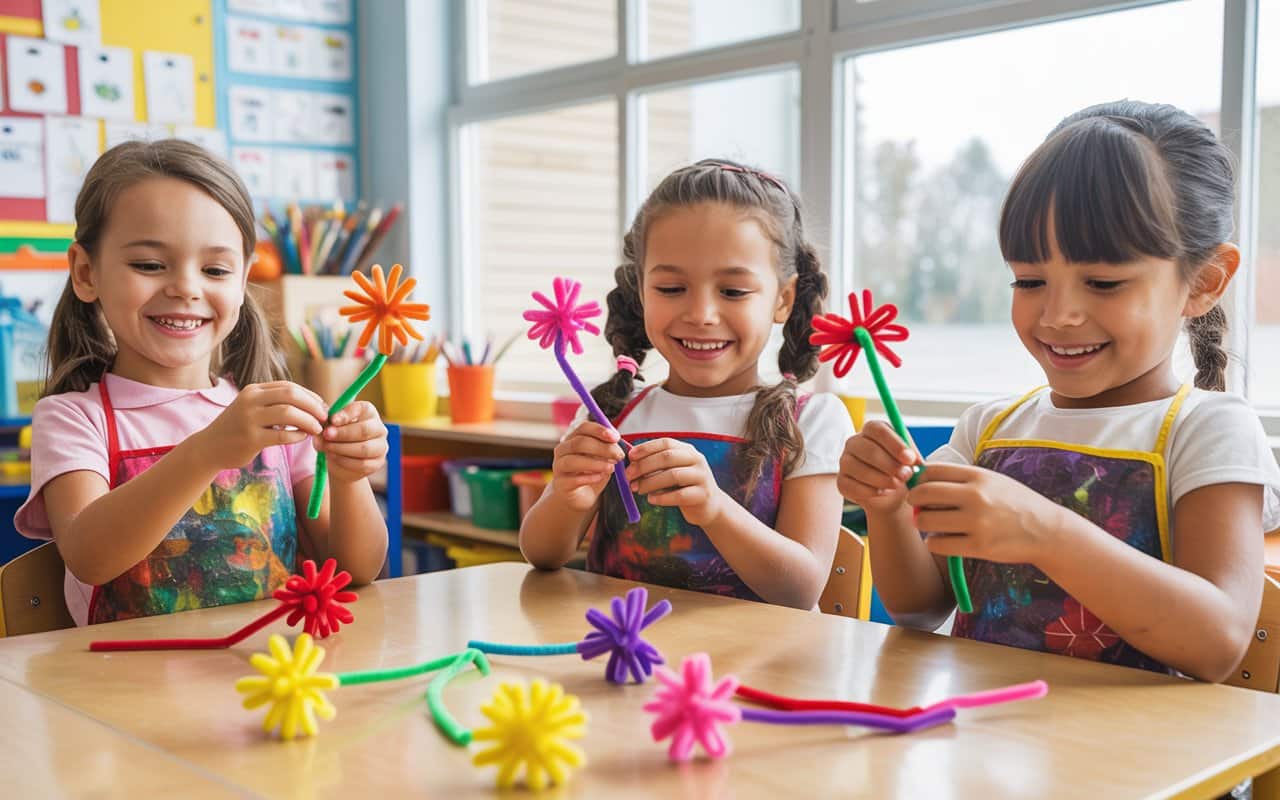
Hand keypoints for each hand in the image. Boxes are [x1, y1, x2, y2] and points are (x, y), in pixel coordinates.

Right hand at [197, 382, 325, 470]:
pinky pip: (282, 435)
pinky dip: (297, 436)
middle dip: (313, 405)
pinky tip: (302, 438)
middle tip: (324, 417)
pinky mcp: (250, 439)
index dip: (310, 396)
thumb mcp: (253, 408)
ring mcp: (249, 419)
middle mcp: (250, 401)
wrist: (209, 447)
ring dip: (308, 421)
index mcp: (253, 391)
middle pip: (291, 395)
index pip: (289, 386)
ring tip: (317, 429)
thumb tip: (313, 403)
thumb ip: (276, 403)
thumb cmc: (239, 428)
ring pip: (289, 413)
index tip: (322, 407)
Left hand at [314, 401, 387, 483]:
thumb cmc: (335, 436)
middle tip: (326, 435)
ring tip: (327, 447)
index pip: (362, 409)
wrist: (340, 459)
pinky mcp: (377, 463)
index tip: (332, 420)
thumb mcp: (329, 425)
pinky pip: (362, 464)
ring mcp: (380, 446)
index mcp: (368, 412)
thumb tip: (327, 427)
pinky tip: (333, 456)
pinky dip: (345, 461)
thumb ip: (328, 423)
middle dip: (343, 433)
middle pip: (364, 430)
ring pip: (364, 448)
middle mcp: (379, 428)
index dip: (346, 414)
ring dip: (342, 448)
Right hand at [550, 421, 624, 511]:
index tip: (616, 438)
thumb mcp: (602, 458)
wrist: (579, 496)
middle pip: (579, 443)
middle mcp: (563, 450)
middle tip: (619, 456)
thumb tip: (617, 442)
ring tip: (611, 468)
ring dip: (595, 463)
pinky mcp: (560, 484)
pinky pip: (572, 479)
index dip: (600, 430)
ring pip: (573, 461)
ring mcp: (559, 467)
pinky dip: (587, 478)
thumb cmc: (591, 473)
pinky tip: (599, 477)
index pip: (583, 427)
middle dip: (602, 448)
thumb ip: (608, 448)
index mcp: (573, 439)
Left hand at [625, 437, 726, 526]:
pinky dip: (662, 498)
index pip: (666, 443)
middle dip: (644, 466)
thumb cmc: (684, 487)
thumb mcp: (672, 471)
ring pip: (673, 475)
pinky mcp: (702, 495)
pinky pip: (679, 495)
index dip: (646, 448)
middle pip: (667, 457)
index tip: (630, 456)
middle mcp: (697, 460)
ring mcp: (702, 477)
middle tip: (628, 476)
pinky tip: (651, 500)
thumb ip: (656, 465)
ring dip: (650, 482)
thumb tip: (631, 462)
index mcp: (688, 450)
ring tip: (637, 489)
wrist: (709, 506)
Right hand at [836, 421, 921, 514]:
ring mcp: (845, 462)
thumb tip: (914, 459)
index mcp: (871, 430)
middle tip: (906, 475)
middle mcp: (854, 442)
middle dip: (891, 465)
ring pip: (860, 470)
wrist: (892, 494)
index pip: (878, 430)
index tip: (910, 459)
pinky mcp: (841, 481)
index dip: (895, 444)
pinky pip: (854, 487)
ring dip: (883, 480)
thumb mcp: (910, 459)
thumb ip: (912, 455)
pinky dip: (872, 492)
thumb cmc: (900, 469)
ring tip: (897, 485)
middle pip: (869, 450)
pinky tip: (884, 492)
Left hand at [907, 463, 1063, 563]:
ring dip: (922, 523)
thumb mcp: (992, 481)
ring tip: (931, 525)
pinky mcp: (978, 546)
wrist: (1047, 531)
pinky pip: (937, 544)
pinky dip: (934, 543)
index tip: (919, 487)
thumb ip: (961, 479)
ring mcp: (977, 522)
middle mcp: (976, 496)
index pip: (931, 470)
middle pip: (923, 493)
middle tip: (917, 507)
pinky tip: (942, 540)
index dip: (918, 479)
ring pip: (926, 521)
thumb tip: (923, 479)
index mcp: (978, 476)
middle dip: (914, 501)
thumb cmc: (1015, 503)